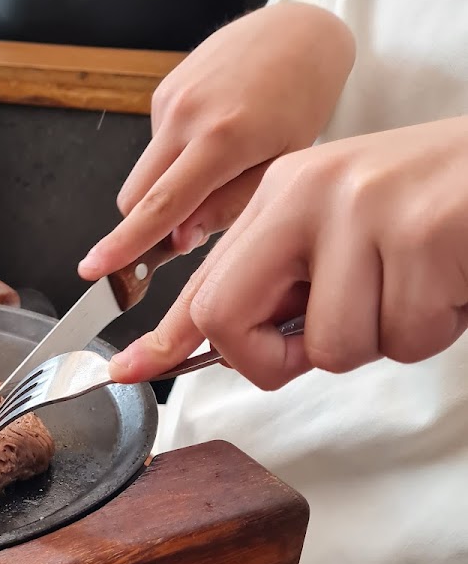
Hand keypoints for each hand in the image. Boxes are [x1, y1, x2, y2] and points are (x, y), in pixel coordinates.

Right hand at [78, 3, 355, 278]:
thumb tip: (179, 239)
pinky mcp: (163, 90)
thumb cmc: (301, 101)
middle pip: (136, 196)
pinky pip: (156, 146)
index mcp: (221, 139)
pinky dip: (175, 159)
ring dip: (166, 190)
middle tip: (185, 234)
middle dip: (147, 225)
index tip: (94, 268)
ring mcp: (169, 99)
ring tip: (219, 169)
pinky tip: (213, 138)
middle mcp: (186, 115)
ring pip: (144, 174)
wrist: (298, 32)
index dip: (125, 244)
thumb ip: (228, 207)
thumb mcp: (281, 166)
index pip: (160, 205)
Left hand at [109, 119, 467, 388]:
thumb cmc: (440, 207)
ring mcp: (364, 209)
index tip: (129, 370)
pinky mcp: (423, 233)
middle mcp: (310, 193)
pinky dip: (437, 327)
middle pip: (231, 318)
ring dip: (386, 337)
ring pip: (332, 346)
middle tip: (330, 339)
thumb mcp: (348, 230)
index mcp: (284, 193)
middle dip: (275, 359)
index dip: (166, 336)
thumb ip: (290, 281)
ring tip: (420, 284)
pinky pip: (405, 336)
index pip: (207, 280)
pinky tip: (453, 279)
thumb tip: (235, 345)